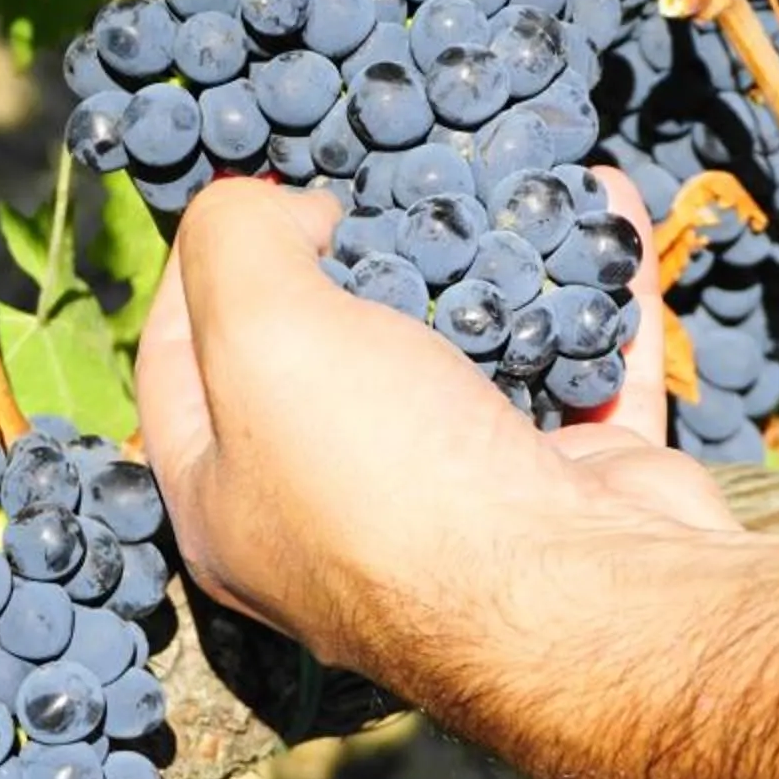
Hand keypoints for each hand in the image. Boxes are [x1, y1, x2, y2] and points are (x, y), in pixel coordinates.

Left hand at [132, 175, 743, 731]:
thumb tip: (281, 210)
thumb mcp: (259, 334)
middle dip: (351, 254)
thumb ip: (235, 244)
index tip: (257, 195)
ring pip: (464, 355)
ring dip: (480, 260)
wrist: (579, 605)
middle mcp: (338, 513)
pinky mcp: (576, 488)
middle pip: (327, 355)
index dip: (198, 268)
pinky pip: (581, 360)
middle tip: (370, 185)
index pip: (176, 364)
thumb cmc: (386, 473)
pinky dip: (588, 280)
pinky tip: (602, 199)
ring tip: (484, 173)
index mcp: (230, 504)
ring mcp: (467, 507)